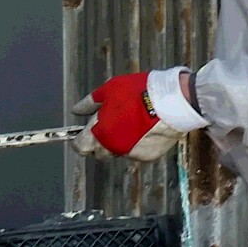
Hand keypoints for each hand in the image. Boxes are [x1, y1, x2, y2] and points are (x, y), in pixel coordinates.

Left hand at [71, 68, 206, 160]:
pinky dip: (136, 144)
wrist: (171, 101)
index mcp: (101, 133)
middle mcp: (113, 148)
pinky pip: (136, 152)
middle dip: (99, 142)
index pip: (80, 147)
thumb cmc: (138, 93)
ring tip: (129, 122)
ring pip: (118, 152)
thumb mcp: (109, 89)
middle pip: (98, 153)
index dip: (79, 140)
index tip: (82, 134)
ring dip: (118, 142)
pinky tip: (143, 128)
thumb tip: (77, 110)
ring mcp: (131, 154)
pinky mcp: (148, 157)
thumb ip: (90, 103)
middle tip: (108, 124)